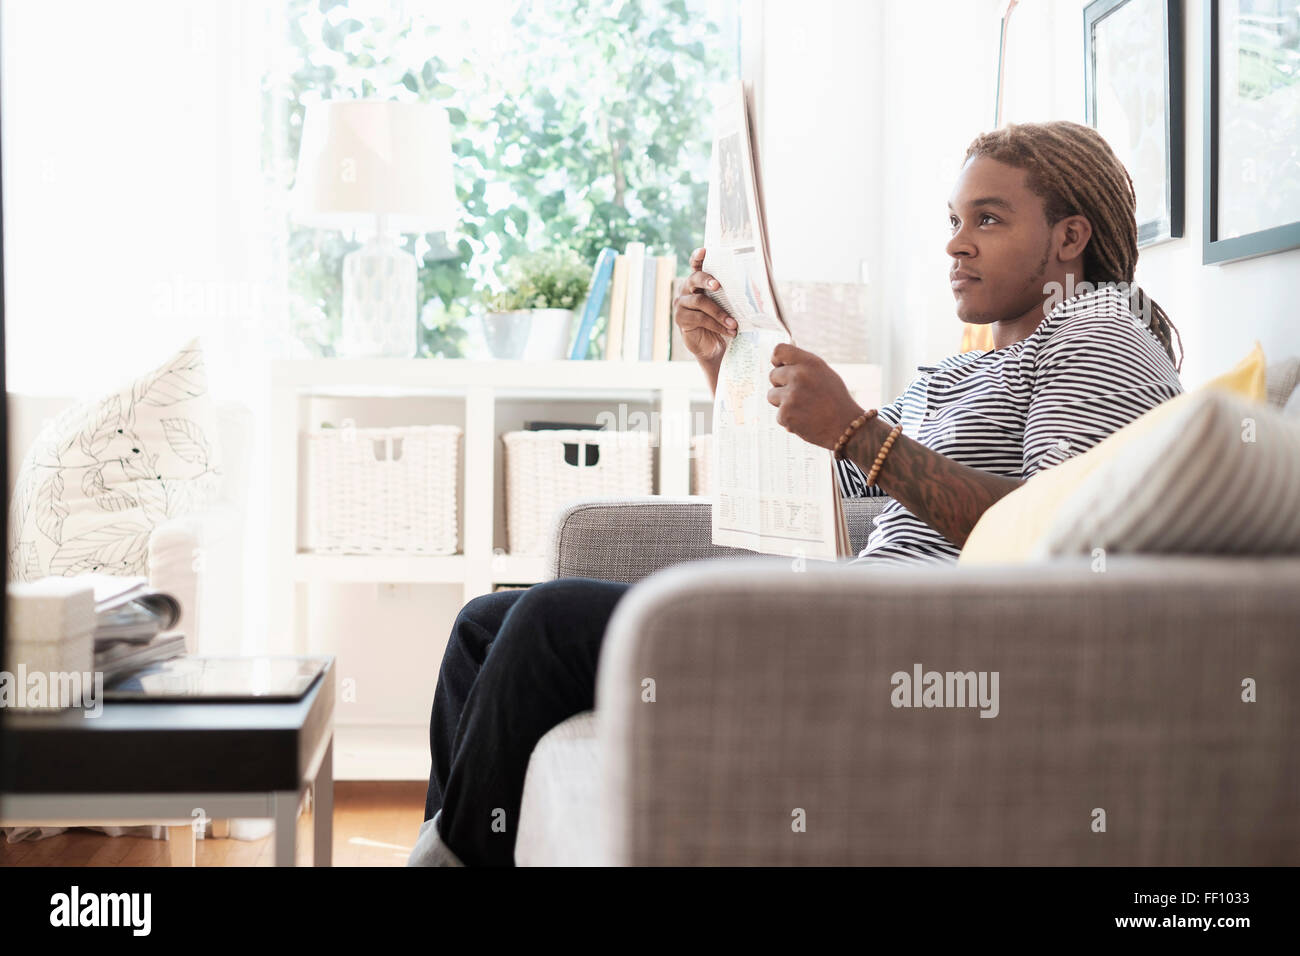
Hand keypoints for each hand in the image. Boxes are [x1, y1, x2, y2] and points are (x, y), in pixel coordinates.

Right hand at [673, 246, 737, 362]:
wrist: (714, 348)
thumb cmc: (723, 322)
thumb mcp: (729, 306)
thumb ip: (732, 294)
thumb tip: (754, 284)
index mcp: (699, 282)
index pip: (696, 265)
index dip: (698, 257)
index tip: (704, 251)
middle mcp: (687, 290)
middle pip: (694, 278)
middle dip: (707, 279)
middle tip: (718, 285)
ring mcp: (681, 304)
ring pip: (699, 302)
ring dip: (719, 313)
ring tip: (734, 323)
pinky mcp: (681, 319)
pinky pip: (699, 318)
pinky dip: (717, 325)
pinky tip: (729, 331)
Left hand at [767, 342, 865, 449]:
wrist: (847, 427)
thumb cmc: (836, 400)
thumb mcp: (824, 374)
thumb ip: (803, 367)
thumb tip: (780, 363)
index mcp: (810, 362)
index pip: (779, 350)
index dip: (777, 360)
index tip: (780, 367)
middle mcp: (799, 375)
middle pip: (773, 375)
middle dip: (781, 385)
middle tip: (799, 395)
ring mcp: (791, 395)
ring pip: (772, 395)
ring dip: (782, 403)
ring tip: (803, 409)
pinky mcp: (786, 414)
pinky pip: (778, 415)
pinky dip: (789, 420)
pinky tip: (805, 421)